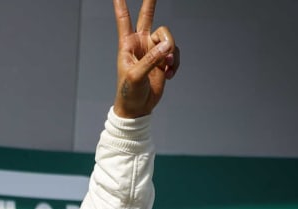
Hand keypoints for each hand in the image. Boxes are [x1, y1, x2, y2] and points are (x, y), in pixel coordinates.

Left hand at [113, 0, 179, 117]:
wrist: (138, 108)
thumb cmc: (129, 92)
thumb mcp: (136, 76)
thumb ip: (151, 60)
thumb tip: (167, 46)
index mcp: (127, 44)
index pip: (123, 20)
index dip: (121, 5)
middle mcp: (140, 43)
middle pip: (147, 16)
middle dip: (151, 1)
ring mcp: (153, 50)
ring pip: (168, 37)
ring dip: (171, 51)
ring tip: (167, 66)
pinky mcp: (164, 58)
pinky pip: (176, 52)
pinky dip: (176, 62)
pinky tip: (169, 74)